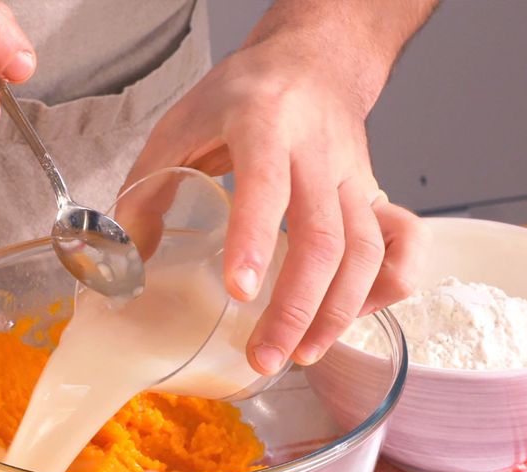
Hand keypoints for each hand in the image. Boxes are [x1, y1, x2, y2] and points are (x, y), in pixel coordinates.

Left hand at [123, 11, 428, 374]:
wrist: (312, 60)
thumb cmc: (243, 96)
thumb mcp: (180, 125)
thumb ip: (147, 189)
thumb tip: (124, 262)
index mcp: (264, 123)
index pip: (267, 181)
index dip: (254, 237)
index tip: (239, 290)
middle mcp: (318, 151)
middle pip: (324, 234)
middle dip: (297, 306)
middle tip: (264, 357)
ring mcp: (355, 175)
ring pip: (365, 250)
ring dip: (337, 312)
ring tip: (300, 354)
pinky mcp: (376, 194)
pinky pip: (402, 245)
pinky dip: (387, 287)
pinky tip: (350, 317)